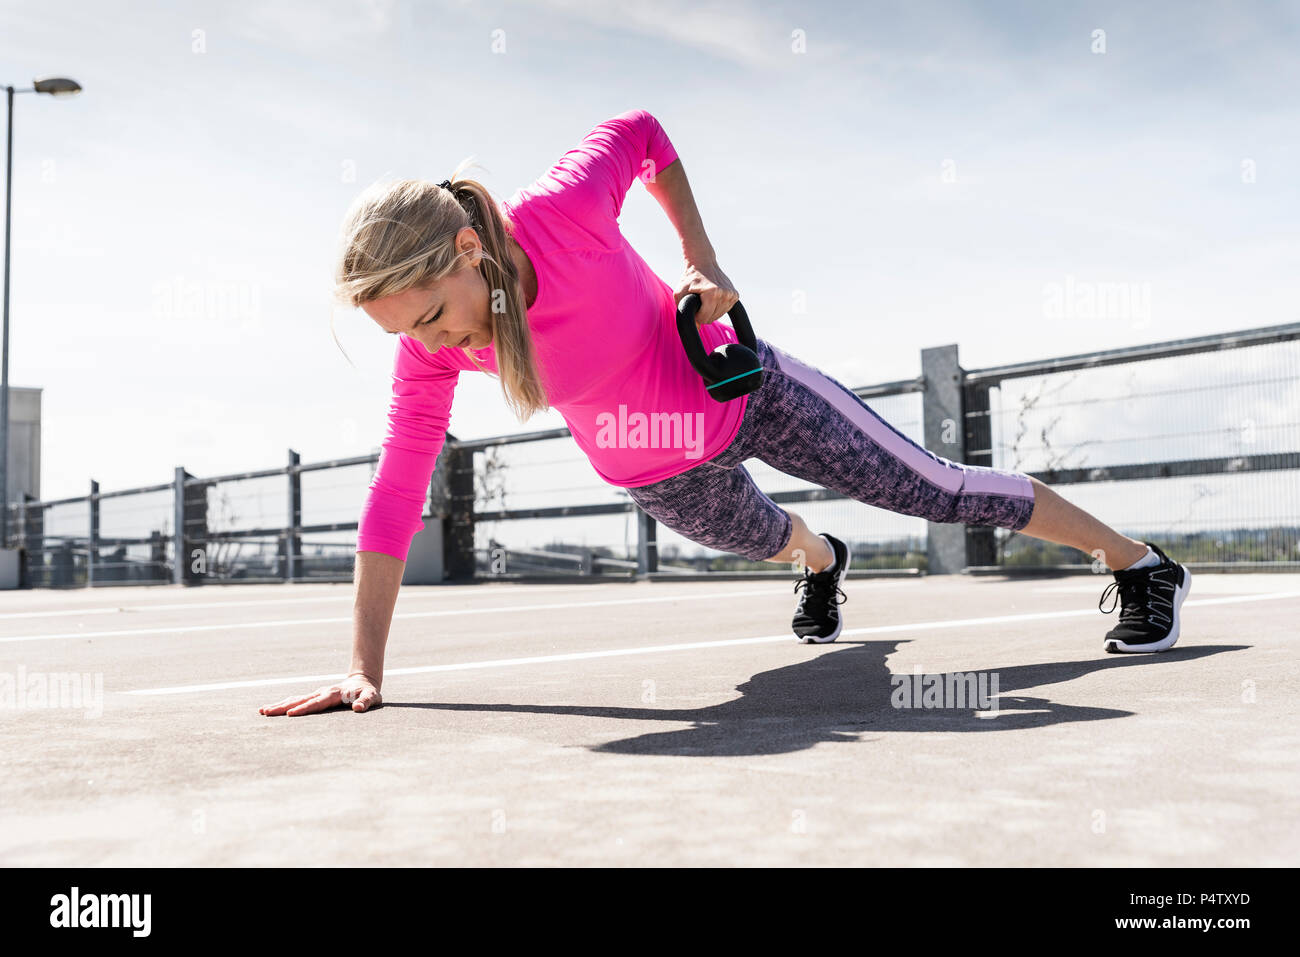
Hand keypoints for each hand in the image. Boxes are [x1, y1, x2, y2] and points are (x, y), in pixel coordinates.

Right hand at [259, 673, 381, 715]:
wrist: (363, 681)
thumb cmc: (368, 692)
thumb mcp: (372, 697)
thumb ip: (366, 702)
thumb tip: (358, 708)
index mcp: (333, 694)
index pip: (317, 703)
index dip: (304, 709)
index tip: (291, 714)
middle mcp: (321, 692)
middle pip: (300, 700)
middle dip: (283, 707)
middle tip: (266, 712)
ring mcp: (316, 694)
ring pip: (295, 699)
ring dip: (279, 705)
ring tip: (263, 711)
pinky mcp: (314, 696)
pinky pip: (296, 700)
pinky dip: (284, 704)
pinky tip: (272, 709)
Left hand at [673, 258, 738, 327]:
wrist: (703, 262)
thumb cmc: (689, 278)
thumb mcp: (679, 293)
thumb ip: (684, 311)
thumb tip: (697, 328)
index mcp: (713, 293)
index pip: (705, 318)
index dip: (696, 316)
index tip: (693, 306)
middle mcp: (725, 293)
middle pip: (713, 318)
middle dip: (703, 314)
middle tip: (698, 302)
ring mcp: (732, 294)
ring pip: (719, 315)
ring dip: (711, 311)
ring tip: (705, 299)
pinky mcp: (735, 295)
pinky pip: (725, 310)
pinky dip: (718, 307)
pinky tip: (712, 299)